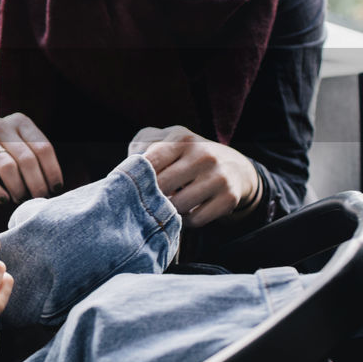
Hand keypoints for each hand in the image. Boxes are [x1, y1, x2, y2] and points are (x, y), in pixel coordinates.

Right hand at [0, 114, 63, 203]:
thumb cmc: (3, 155)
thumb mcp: (21, 149)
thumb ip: (36, 159)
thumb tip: (55, 187)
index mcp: (20, 122)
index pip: (43, 147)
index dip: (52, 171)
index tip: (55, 188)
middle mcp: (1, 126)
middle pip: (27, 158)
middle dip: (37, 183)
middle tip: (39, 198)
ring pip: (7, 167)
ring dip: (18, 188)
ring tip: (21, 199)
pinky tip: (3, 199)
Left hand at [129, 125, 259, 227]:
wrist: (235, 168)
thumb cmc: (188, 156)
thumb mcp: (168, 141)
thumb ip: (141, 147)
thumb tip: (127, 169)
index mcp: (183, 139)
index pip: (149, 161)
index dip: (137, 179)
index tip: (132, 187)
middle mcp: (203, 155)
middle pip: (162, 186)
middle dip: (151, 197)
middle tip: (149, 201)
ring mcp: (218, 177)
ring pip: (179, 205)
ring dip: (169, 211)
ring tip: (169, 206)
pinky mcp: (229, 198)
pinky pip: (196, 220)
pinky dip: (186, 222)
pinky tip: (186, 214)